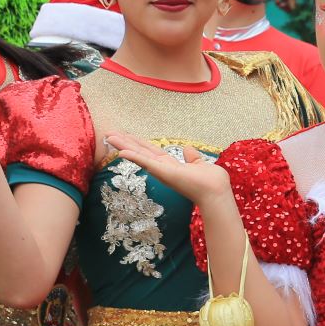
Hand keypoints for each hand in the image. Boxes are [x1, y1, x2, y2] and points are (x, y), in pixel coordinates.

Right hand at [105, 132, 233, 205]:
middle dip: (125, 142)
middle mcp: (163, 168)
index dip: (138, 142)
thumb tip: (188, 149)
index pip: (150, 151)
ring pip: (139, 155)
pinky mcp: (164, 172)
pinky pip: (146, 162)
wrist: (216, 192)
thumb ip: (191, 157)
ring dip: (123, 146)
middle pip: (140, 151)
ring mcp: (162, 170)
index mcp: (170, 165)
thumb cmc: (211, 181)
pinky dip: (134, 157)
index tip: (125, 135)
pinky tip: (121, 151)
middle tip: (108, 134)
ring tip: (108, 137)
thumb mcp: (199, 164)